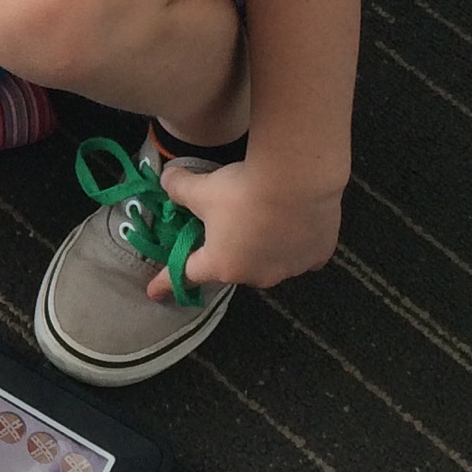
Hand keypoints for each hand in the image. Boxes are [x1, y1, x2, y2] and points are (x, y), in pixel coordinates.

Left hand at [154, 154, 343, 296]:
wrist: (297, 179)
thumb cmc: (242, 190)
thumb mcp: (201, 188)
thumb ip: (178, 188)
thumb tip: (167, 180)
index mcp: (222, 265)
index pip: (186, 274)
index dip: (167, 281)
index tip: (153, 293)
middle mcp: (257, 276)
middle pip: (234, 265)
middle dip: (229, 248)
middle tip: (230, 220)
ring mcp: (291, 269)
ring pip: (271, 260)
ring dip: (264, 245)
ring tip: (266, 214)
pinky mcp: (318, 255)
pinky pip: (302, 253)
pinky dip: (296, 241)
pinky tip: (295, 222)